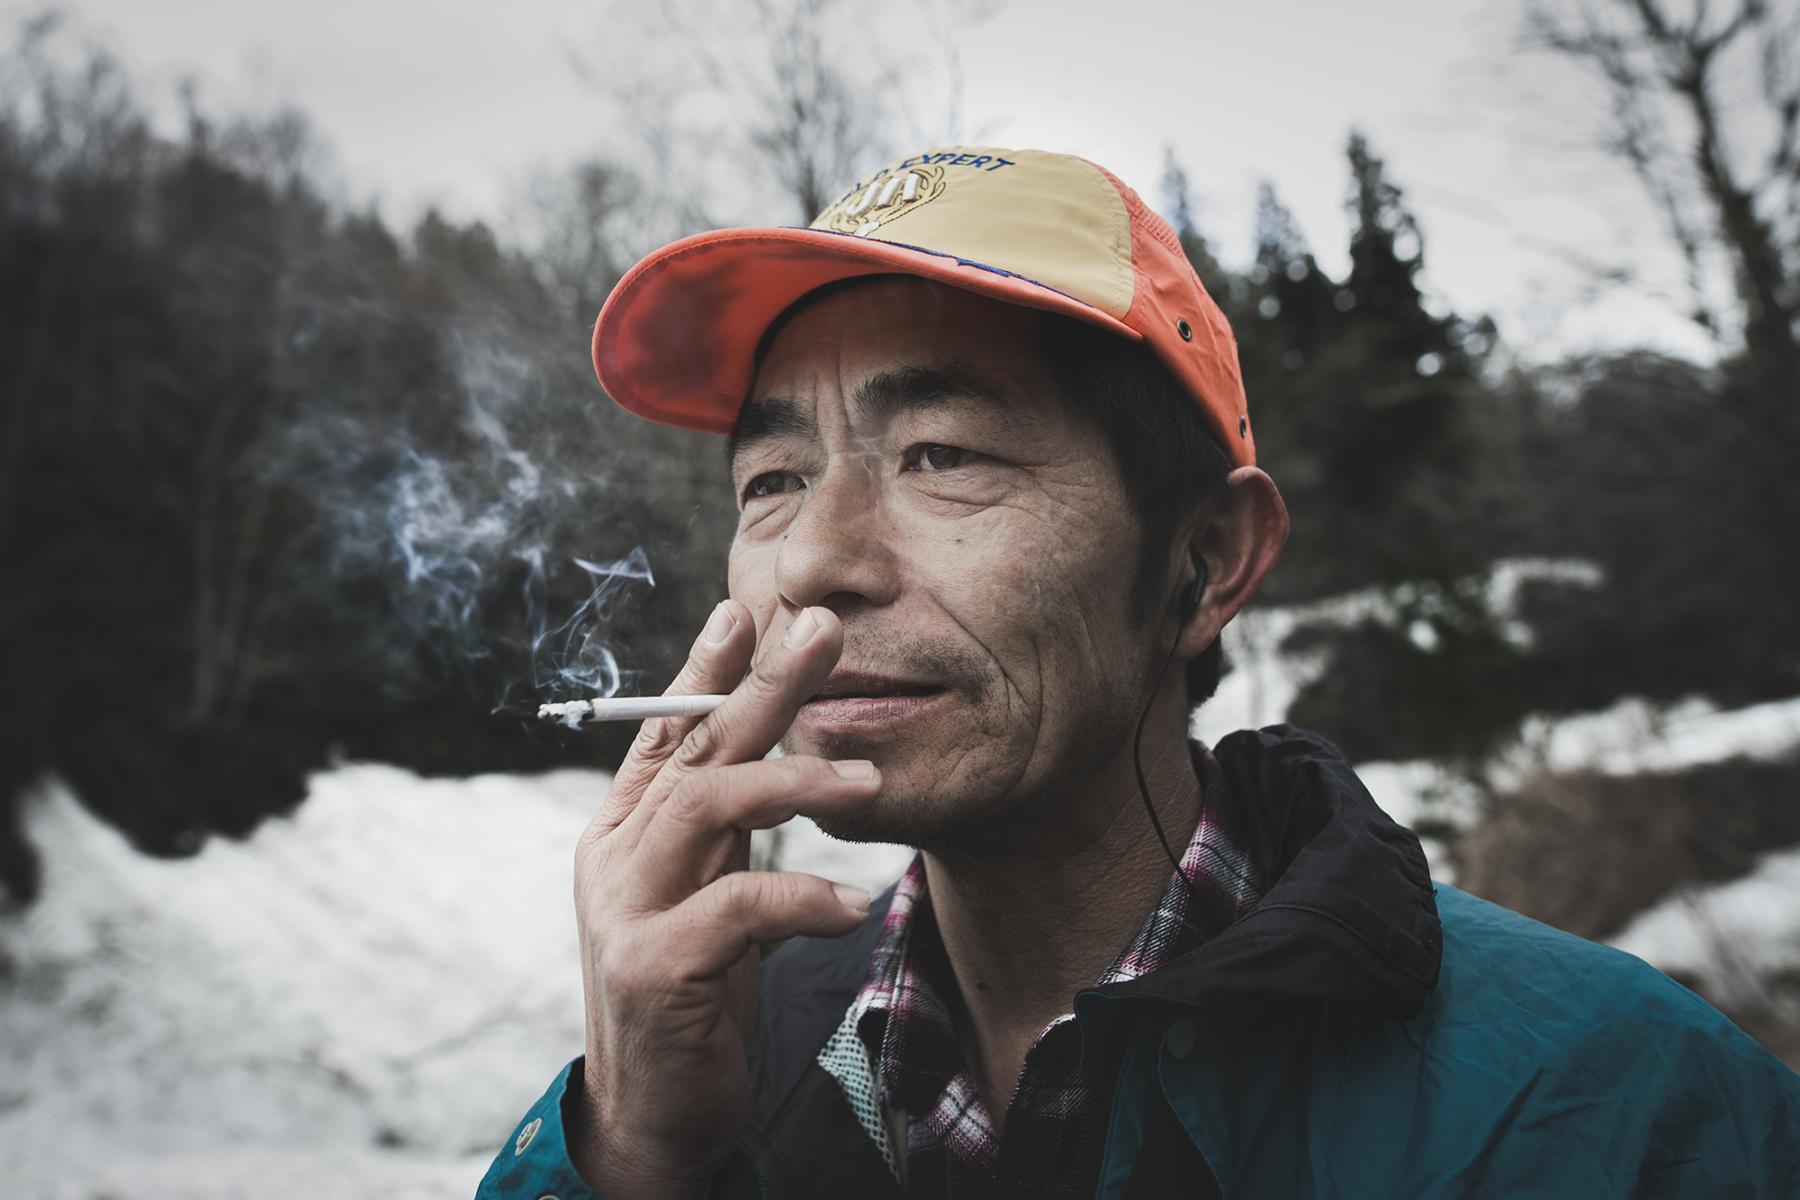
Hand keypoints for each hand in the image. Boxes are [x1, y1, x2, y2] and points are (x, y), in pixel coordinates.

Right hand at [565, 601, 877, 1196]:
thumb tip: (768, 757)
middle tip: (822, 632)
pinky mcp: (654, 966)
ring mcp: (626, 909)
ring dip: (796, 781)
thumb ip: (720, 835)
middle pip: (696, 747)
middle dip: (763, 683)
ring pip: (710, 804)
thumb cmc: (691, 997)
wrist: (650, 1113)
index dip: (703, 667)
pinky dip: (803, 897)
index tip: (746, 609)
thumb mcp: (704, 899)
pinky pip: (740, 906)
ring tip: (869, 782)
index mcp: (624, 833)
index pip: (663, 732)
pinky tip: (849, 906)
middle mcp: (615, 857)